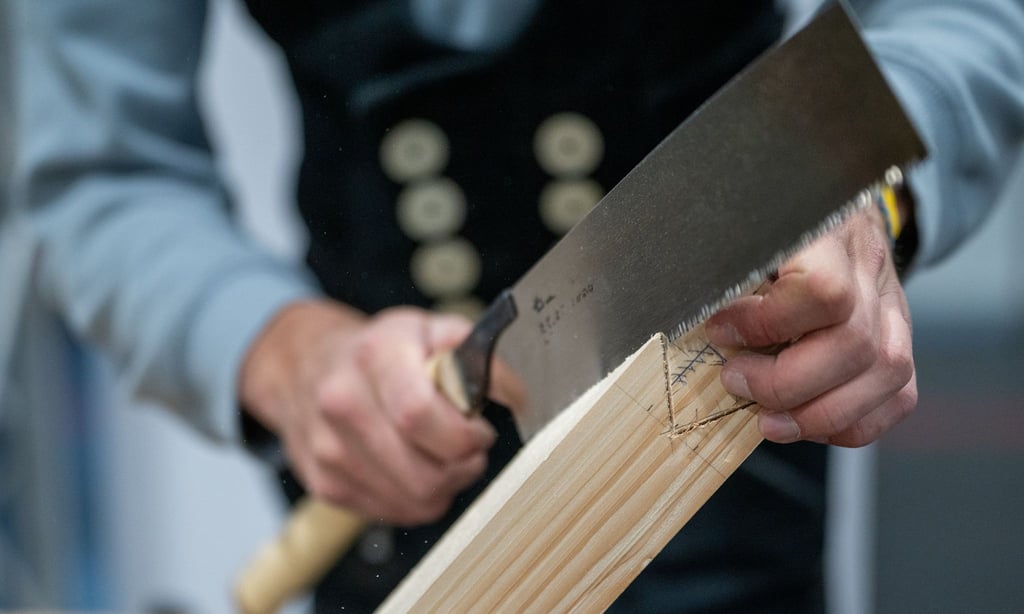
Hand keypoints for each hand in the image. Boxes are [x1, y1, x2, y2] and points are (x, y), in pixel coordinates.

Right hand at [239, 301, 496, 524]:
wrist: (305, 364)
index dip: (463, 434)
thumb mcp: (429, 329)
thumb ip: (478, 354)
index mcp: (375, 356)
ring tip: (446, 456)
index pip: (418, 414)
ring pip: (413, 500)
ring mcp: (328, 448)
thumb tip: (517, 394)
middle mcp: (342, 402)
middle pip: (422, 471)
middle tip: (470, 446)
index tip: (480, 429)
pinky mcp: (325, 483)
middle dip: (463, 466)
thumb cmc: (380, 349)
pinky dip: (417, 499)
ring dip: (445, 485)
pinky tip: (416, 468)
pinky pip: (393, 512)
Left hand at [706, 207, 916, 446]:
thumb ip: (724, 266)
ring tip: (766, 419)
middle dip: (785, 383)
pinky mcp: (899, 340)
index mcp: (829, 233)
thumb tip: (691, 312)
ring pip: (884, 375)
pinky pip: (898, 396)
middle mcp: (870, 269)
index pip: (823, 291)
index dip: (767, 324)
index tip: (720, 331)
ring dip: (818, 414)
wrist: (830, 206)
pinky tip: (806, 421)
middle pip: (853, 345)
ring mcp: (893, 307)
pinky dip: (851, 423)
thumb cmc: (772, 222)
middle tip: (736, 382)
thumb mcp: (743, 227)